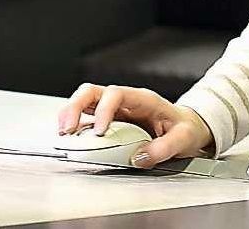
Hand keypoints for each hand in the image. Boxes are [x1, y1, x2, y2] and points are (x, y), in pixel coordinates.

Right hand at [57, 82, 214, 168]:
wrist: (185, 128)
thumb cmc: (184, 128)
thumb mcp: (184, 138)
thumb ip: (165, 147)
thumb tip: (140, 157)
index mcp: (143, 99)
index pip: (116, 94)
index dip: (103, 110)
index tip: (99, 131)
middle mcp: (125, 101)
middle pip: (92, 91)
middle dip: (75, 107)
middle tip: (68, 129)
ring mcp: (114, 111)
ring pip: (84, 102)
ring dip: (69, 115)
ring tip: (63, 134)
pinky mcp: (107, 123)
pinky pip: (85, 119)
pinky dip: (74, 127)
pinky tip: (70, 140)